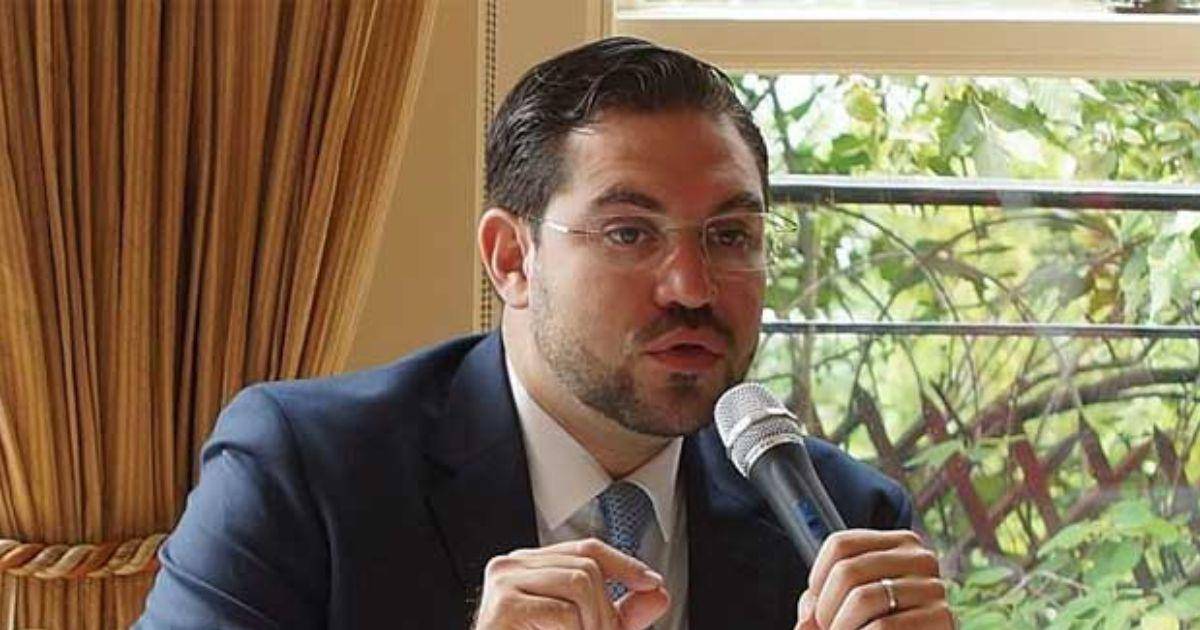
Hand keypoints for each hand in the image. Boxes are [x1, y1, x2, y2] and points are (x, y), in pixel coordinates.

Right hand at [473, 538, 669, 629]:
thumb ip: (620, 614)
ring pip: (581, 583)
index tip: (651, 582)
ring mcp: (504, 582)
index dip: (624, 564)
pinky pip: (565, 613)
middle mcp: (511, 565)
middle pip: (588, 567)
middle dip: (607, 612)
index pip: (586, 549)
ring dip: (594, 626)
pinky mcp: (504, 605)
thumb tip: (658, 593)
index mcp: (529, 566)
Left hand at [793, 529, 952, 629]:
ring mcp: (934, 587)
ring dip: (841, 628)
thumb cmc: (877, 629)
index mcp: (898, 544)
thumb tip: (807, 617)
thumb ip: (820, 605)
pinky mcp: (943, 618)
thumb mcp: (848, 609)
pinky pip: (884, 626)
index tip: (817, 607)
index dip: (817, 579)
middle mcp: (920, 558)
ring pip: (863, 599)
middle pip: (847, 570)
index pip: (840, 544)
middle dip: (826, 610)